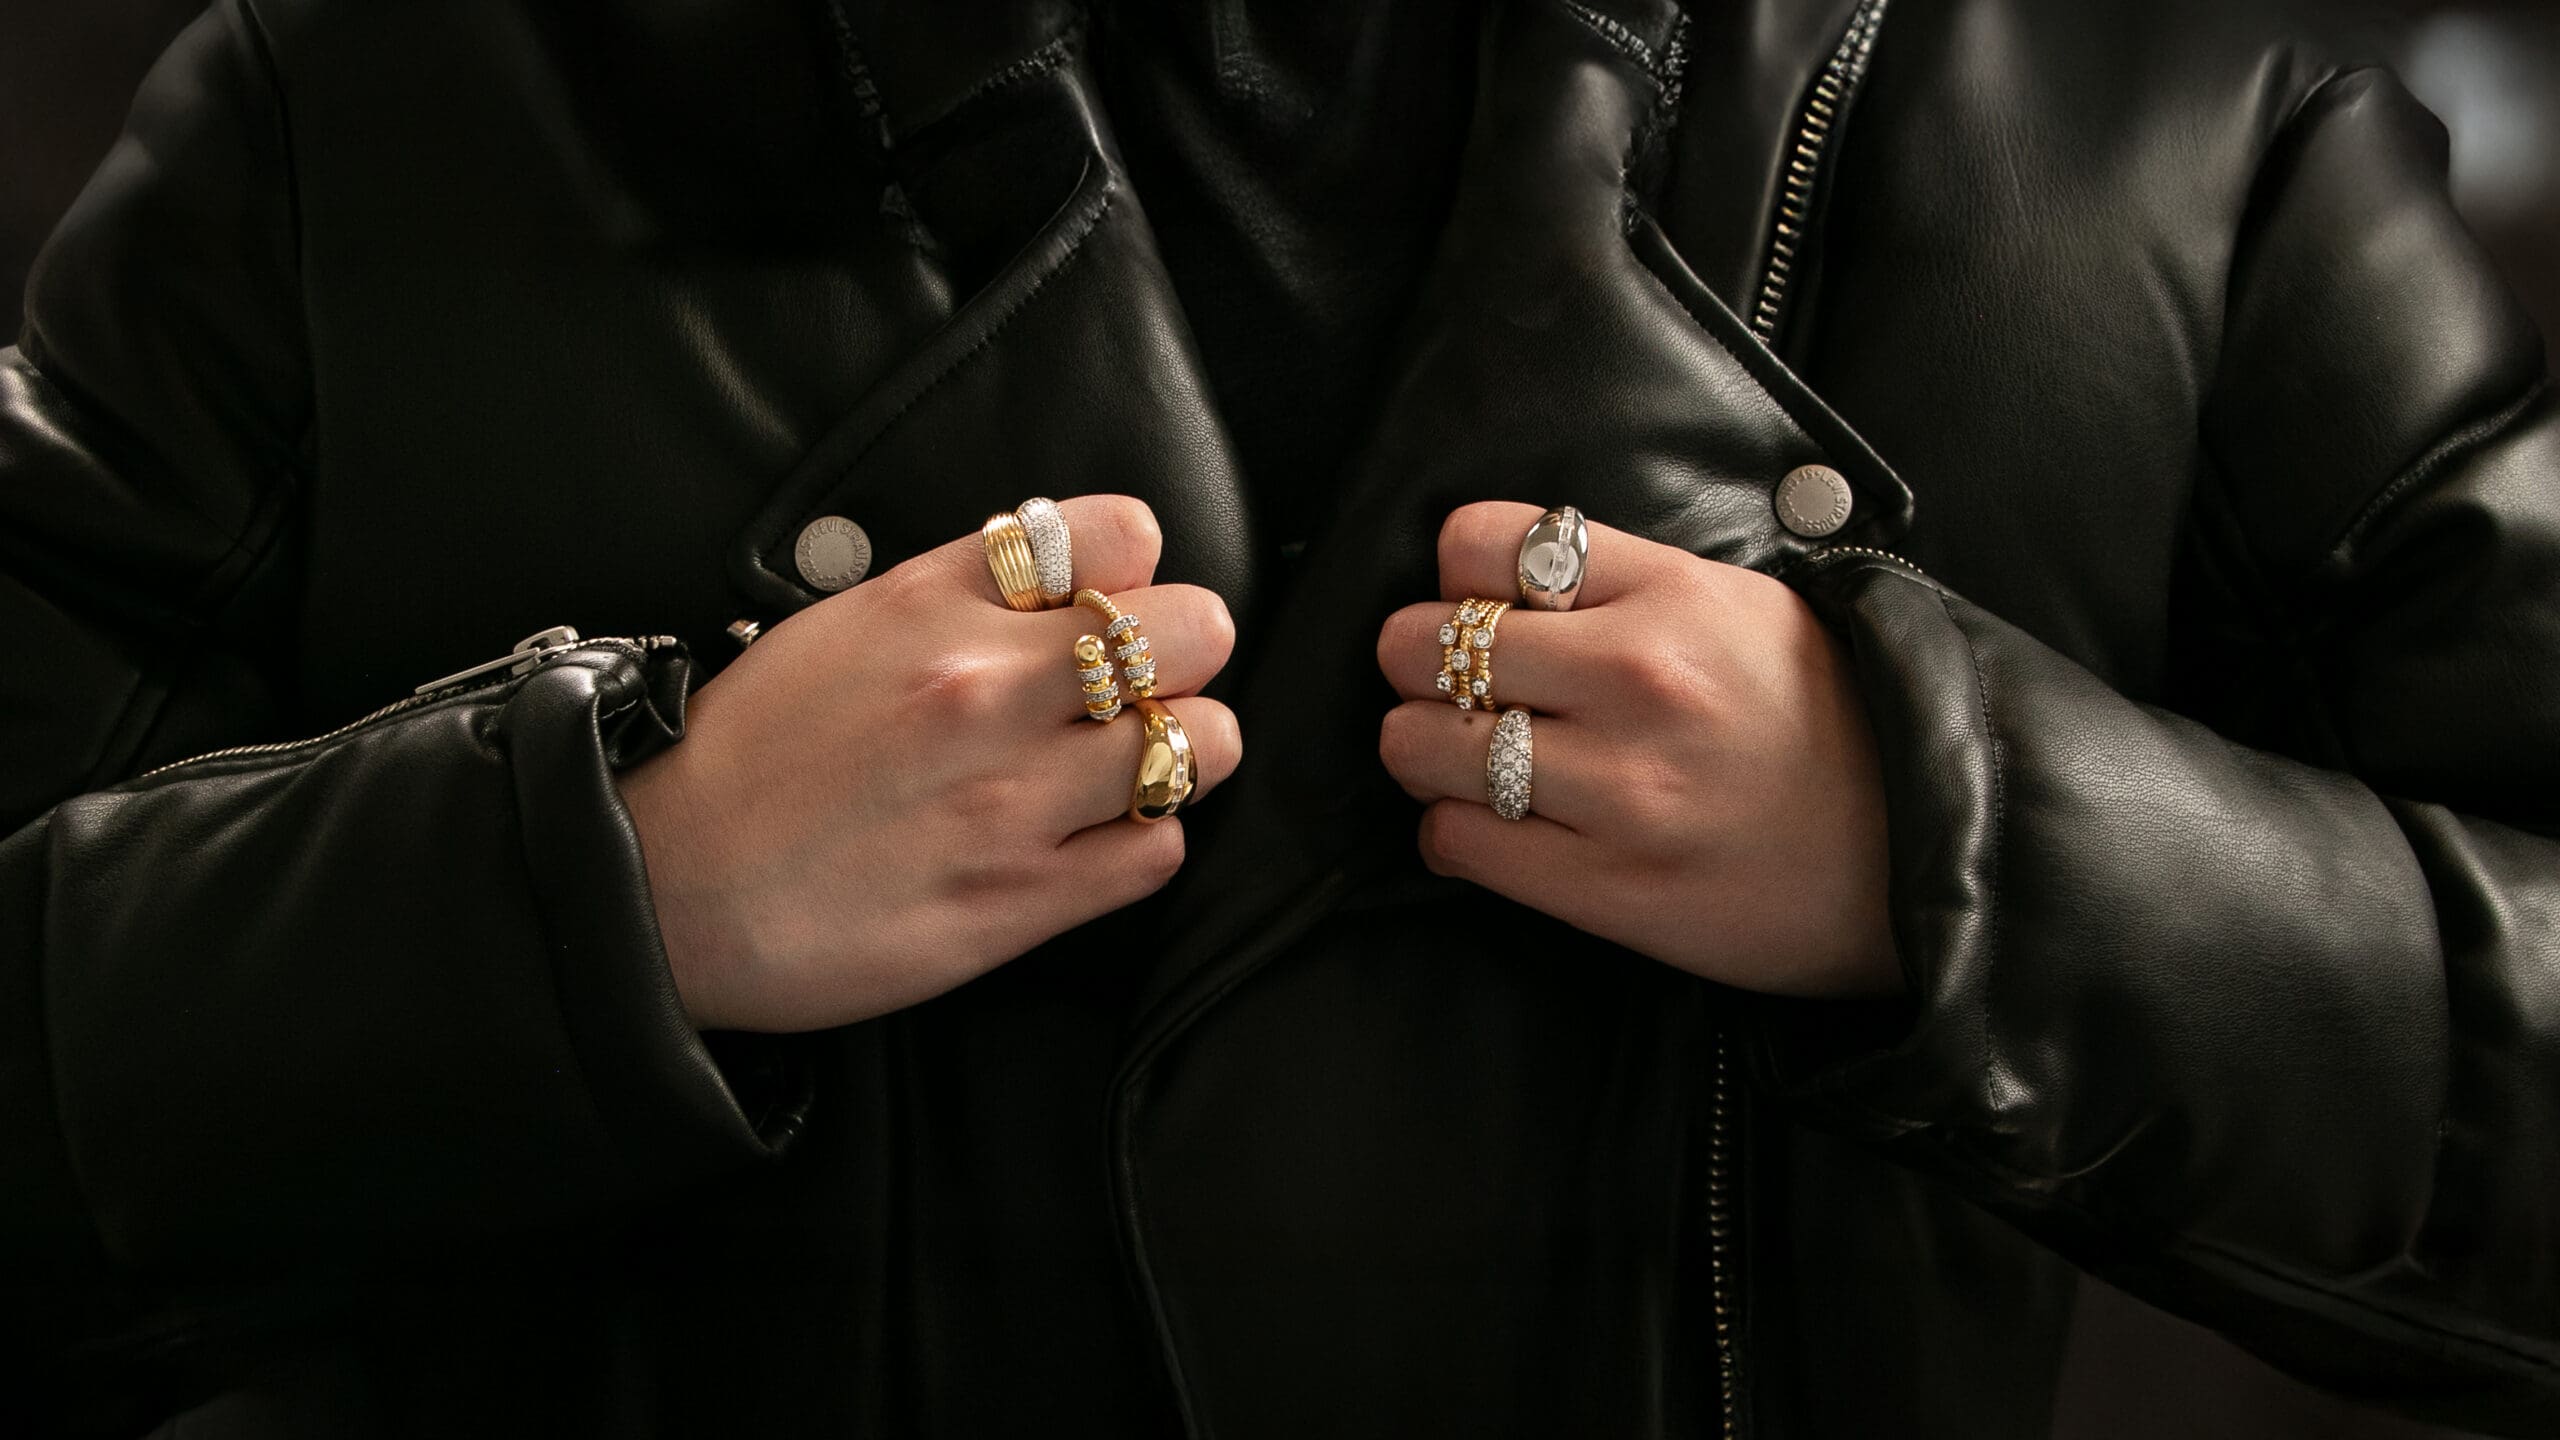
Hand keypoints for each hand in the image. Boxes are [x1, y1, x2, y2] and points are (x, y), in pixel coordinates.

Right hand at [620, 496, 1241, 1031]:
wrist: (664, 893)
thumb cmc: (748, 761)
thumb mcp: (841, 626)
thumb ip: (960, 595)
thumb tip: (1062, 576)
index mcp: (935, 606)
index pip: (1122, 535)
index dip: (1134, 570)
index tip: (1113, 601)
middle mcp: (986, 691)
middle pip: (1194, 632)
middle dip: (1185, 655)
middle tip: (1147, 686)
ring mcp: (1013, 799)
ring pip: (1201, 745)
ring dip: (1178, 752)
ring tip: (1128, 766)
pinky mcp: (1022, 900)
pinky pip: (1160, 849)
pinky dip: (1142, 840)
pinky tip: (1093, 838)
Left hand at [1375, 502, 1898, 997]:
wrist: (1927, 858)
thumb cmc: (1832, 727)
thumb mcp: (1747, 608)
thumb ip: (1626, 583)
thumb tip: (1505, 577)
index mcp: (1671, 593)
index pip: (1478, 542)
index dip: (1459, 576)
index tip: (1483, 607)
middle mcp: (1637, 680)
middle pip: (1421, 643)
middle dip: (1421, 665)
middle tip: (1457, 689)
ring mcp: (1620, 789)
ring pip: (1416, 745)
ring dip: (1425, 750)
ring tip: (1469, 758)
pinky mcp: (1607, 886)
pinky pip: (1453, 839)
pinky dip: (1453, 830)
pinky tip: (1499, 825)